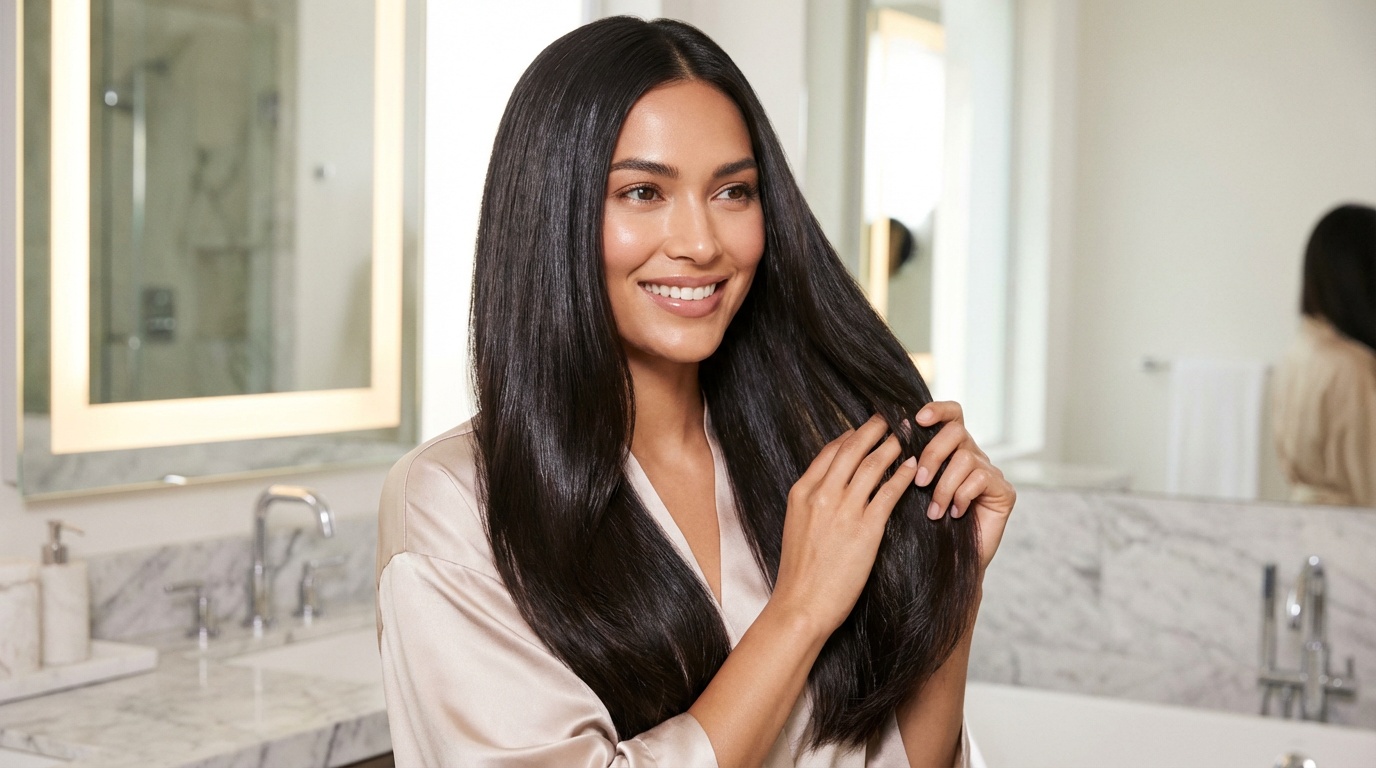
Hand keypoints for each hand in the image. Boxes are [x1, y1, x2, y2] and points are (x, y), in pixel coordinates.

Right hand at [771, 415, 919, 637]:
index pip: (829, 452)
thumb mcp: (797, 528)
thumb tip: (831, 491)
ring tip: (907, 436)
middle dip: (874, 430)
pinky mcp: (866, 529)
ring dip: (892, 447)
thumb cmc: (800, 574)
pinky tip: (914, 468)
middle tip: (891, 417)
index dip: (850, 436)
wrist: (801, 605)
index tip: (865, 429)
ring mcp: (843, 510)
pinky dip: (903, 476)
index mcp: (801, 493)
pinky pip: (889, 492)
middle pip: (852, 449)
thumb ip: (813, 505)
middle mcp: (821, 495)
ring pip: (872, 465)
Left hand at [913, 401, 1015, 570]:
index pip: (951, 415)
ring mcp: (990, 472)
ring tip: (934, 510)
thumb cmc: (923, 527)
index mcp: (949, 450)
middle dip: (933, 454)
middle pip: (956, 432)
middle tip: (919, 481)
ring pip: (966, 458)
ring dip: (944, 485)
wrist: (946, 565)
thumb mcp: (909, 491)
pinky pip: (981, 478)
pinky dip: (962, 496)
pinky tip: (955, 514)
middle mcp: (972, 455)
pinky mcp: (1004, 491)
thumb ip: (906, 465)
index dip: (937, 410)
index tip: (917, 418)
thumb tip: (884, 441)